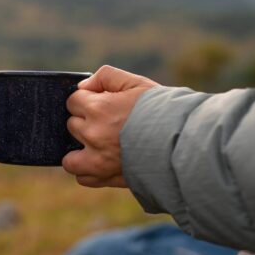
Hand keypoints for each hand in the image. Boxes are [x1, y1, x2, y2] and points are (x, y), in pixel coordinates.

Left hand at [63, 66, 157, 187]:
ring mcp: (98, 159)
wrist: (185, 143)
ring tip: (97, 145)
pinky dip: (88, 171)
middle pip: (72, 125)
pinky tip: (101, 162)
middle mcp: (93, 134)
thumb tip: (83, 85)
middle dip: (85, 122)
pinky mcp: (106, 178)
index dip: (87, 100)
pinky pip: (82, 177)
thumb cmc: (162, 110)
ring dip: (79, 150)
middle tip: (108, 123)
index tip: (101, 103)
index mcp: (98, 108)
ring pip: (70, 157)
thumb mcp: (136, 83)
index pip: (73, 101)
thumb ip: (106, 76)